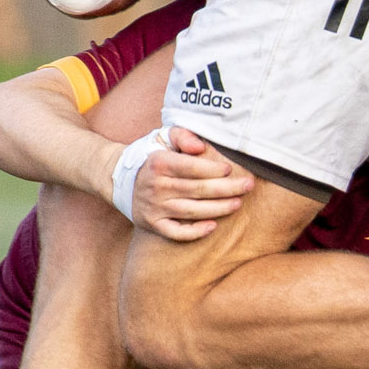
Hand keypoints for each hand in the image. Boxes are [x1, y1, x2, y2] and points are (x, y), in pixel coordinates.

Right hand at [133, 127, 252, 240]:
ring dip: (217, 209)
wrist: (120, 180)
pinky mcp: (152, 224)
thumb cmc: (151, 157)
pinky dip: (194, 232)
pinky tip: (213, 226)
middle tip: (248, 186)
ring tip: (237, 203)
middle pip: (197, 190)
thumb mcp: (162, 138)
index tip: (231, 169)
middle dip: (226, 188)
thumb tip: (200, 147)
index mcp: (159, 163)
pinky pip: (176, 233)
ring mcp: (154, 207)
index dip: (213, 169)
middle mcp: (156, 186)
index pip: (191, 168)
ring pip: (191, 211)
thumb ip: (182, 136)